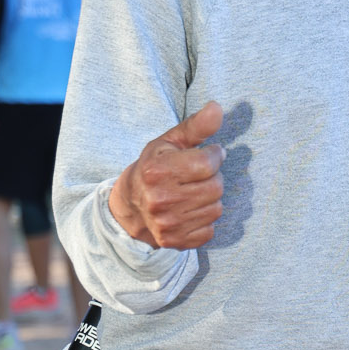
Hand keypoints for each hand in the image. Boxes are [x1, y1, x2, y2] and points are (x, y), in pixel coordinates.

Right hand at [108, 101, 224, 249]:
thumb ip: (196, 126)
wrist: (130, 209)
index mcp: (156, 171)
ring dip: (210, 199)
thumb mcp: (169, 143)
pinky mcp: (176, 242)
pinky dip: (204, 219)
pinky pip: (210, 229)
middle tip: (197, 176)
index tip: (208, 154)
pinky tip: (190, 211)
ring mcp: (168, 224)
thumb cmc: (154, 169)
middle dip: (212, 178)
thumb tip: (218, 107)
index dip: (214, 156)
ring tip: (192, 192)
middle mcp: (160, 200)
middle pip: (215, 187)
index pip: (207, 164)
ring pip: (216, 208)